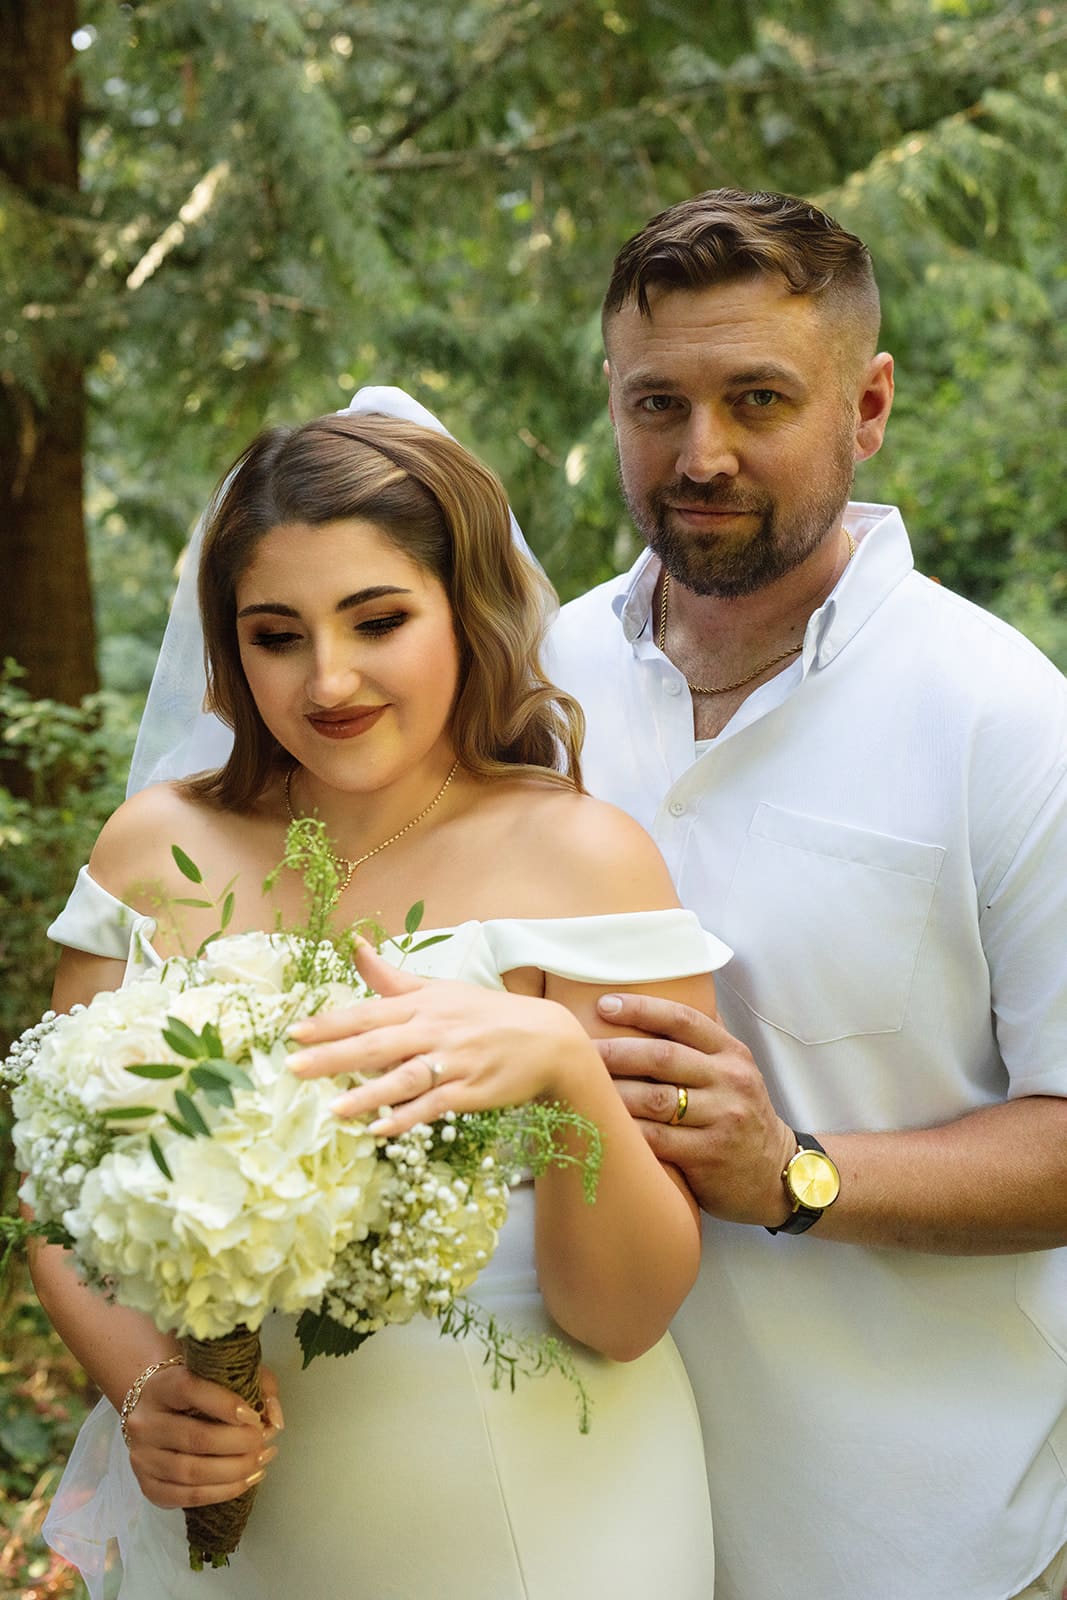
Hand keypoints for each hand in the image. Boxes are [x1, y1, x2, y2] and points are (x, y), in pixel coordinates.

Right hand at [123, 1360, 283, 1510]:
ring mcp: (142, 1457)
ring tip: (260, 1463)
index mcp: (162, 1386)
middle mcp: (144, 1422)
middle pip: (195, 1438)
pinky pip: (186, 1497)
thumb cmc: (201, 1390)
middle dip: (238, 1444)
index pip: (190, 1390)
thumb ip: (259, 1386)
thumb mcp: (228, 1374)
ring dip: (233, 1472)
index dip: (226, 1405)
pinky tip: (244, 1481)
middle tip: (263, 1443)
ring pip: (191, 1472)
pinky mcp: (147, 1486)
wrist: (156, 1410)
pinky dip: (221, 1492)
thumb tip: (274, 1422)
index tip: (254, 1416)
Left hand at [288, 940, 595, 1133]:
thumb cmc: (486, 1013)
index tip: (295, 1033)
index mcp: (423, 1004)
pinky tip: (380, 1129)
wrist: (547, 1038)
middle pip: (378, 1045)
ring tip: (334, 1109)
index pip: (369, 1013)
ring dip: (369, 1094)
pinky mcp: (470, 1091)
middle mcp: (434, 1030)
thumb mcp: (440, 990)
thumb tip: (353, 946)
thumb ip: (392, 978)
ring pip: (405, 1078)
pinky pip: (434, 1105)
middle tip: (294, 1068)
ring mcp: (454, 1062)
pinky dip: (408, 1117)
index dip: (331, 1023)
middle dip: (334, 1056)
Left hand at [594, 991, 795, 1224]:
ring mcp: (722, 1119)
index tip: (603, 1005)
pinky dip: (626, 1131)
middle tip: (580, 1050)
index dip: (641, 1009)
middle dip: (615, 1051)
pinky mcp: (708, 1155)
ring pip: (655, 1099)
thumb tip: (644, 1013)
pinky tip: (601, 1123)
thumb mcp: (733, 1073)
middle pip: (662, 1057)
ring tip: (582, 1085)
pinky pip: (657, 1140)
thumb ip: (698, 1046)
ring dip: (613, 1091)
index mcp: (732, 1053)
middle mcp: (730, 1081)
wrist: (776, 1174)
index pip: (683, 1020)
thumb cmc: (739, 1116)